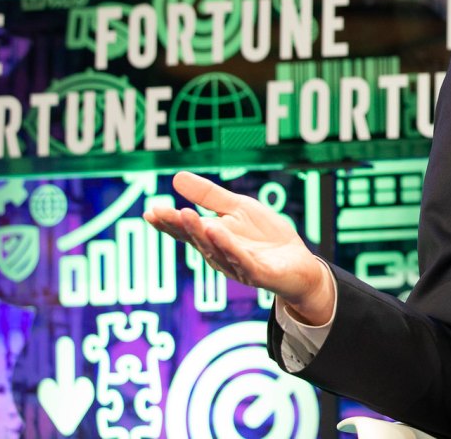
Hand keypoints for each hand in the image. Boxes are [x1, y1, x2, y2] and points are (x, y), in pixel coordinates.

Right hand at [143, 171, 335, 323]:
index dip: (168, 222)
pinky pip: (243, 262)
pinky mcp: (260, 274)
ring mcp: (239, 266)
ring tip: (186, 215)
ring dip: (201, 234)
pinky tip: (219, 232)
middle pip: (197, 239)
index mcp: (213, 239)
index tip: (150, 211)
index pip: (187, 230)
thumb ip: (209, 196)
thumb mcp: (238, 208)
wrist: (300, 264)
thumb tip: (176, 177)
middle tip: (161, 212)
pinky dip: (230, 248)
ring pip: (216, 250)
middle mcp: (220, 254)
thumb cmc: (266, 237)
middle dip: (179, 226)